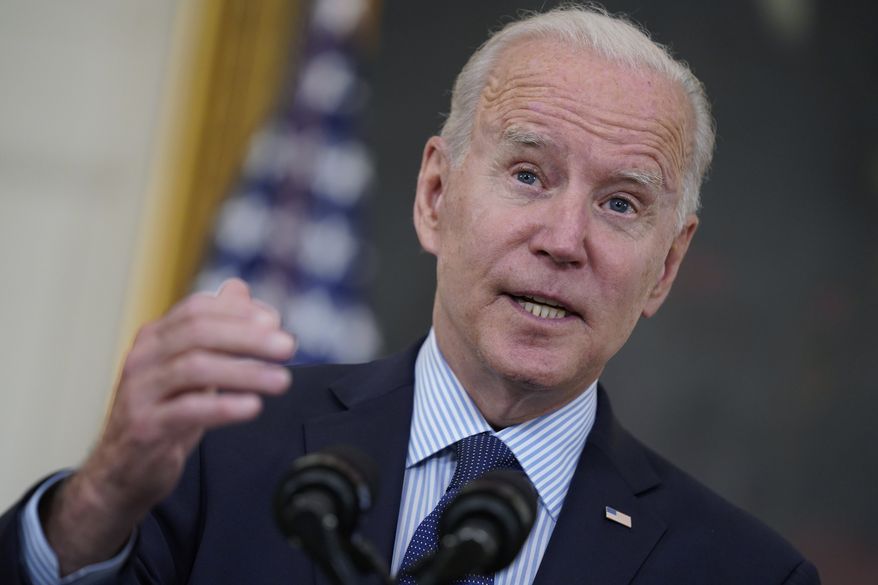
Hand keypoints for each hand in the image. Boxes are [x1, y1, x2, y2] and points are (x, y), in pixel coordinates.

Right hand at [43, 279, 294, 574]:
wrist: (121, 470)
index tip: (275, 321)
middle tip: (287, 345)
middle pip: (198, 333)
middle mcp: (144, 358)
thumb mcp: (190, 368)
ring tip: (281, 380)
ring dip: (245, 372)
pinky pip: (187, 410)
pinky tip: (252, 407)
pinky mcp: (144, 427)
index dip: (238, 312)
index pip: (197, 309)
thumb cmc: (163, 414)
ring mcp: (141, 392)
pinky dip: (224, 406)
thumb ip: (215, 330)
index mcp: (156, 339)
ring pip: (194, 368)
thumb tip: (240, 290)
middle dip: (248, 336)